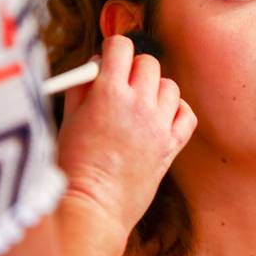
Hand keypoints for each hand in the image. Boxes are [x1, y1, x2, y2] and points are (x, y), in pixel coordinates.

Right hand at [56, 35, 196, 237]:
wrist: (92, 209)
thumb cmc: (72, 166)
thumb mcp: (68, 118)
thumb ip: (83, 85)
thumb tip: (96, 63)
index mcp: (108, 92)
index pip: (121, 46)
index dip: (113, 49)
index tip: (108, 60)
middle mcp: (138, 103)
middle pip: (148, 62)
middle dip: (133, 68)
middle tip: (120, 85)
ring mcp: (159, 124)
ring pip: (170, 86)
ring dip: (154, 90)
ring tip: (138, 107)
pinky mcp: (172, 146)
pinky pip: (187, 114)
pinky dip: (177, 112)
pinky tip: (161, 119)